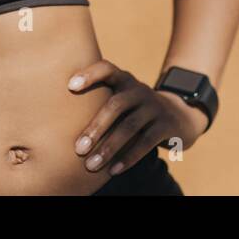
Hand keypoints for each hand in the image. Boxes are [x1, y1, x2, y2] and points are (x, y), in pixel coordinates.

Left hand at [68, 59, 209, 176]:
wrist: (180, 114)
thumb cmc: (135, 108)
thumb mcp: (122, 97)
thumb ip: (100, 99)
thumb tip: (59, 121)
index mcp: (124, 80)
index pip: (107, 69)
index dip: (90, 75)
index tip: (70, 86)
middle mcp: (139, 90)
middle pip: (116, 104)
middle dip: (96, 127)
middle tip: (78, 148)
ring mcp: (154, 106)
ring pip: (130, 126)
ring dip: (109, 147)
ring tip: (91, 165)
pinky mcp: (167, 125)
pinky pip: (146, 142)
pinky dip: (129, 157)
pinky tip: (113, 170)